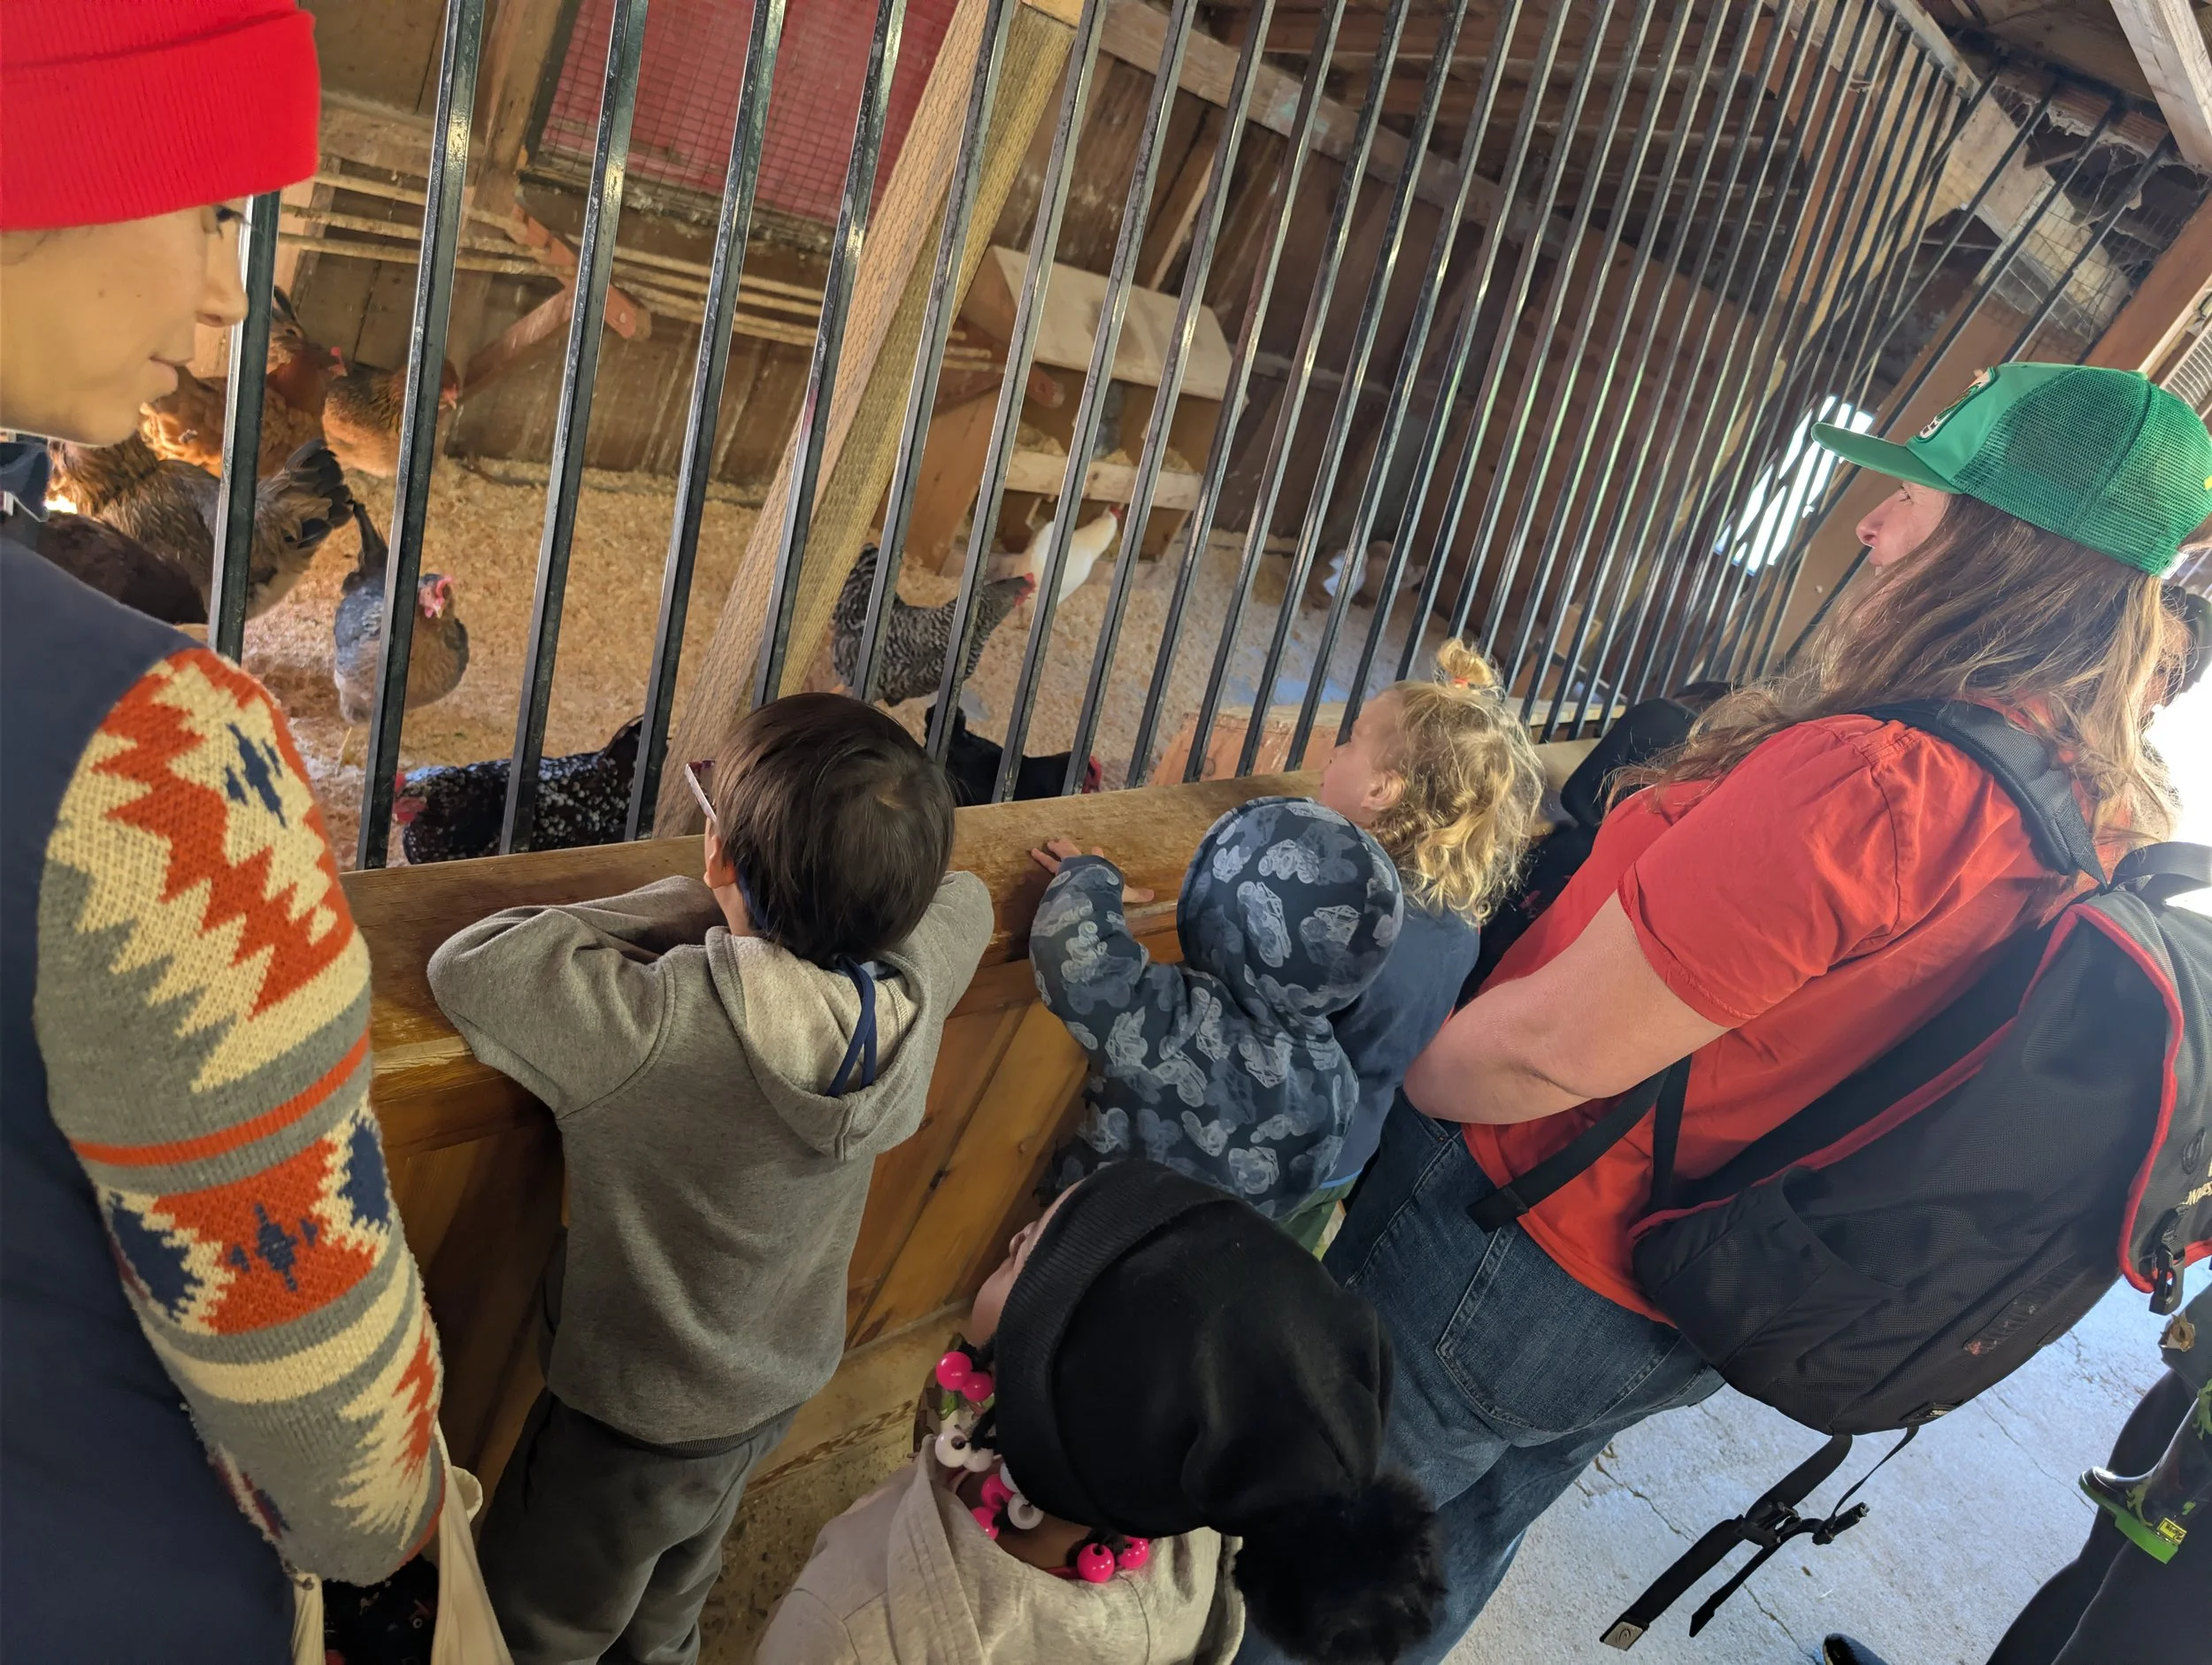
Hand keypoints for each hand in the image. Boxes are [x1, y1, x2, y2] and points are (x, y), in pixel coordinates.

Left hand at [1030, 838, 1154, 903]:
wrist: (1090, 882)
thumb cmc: (1107, 886)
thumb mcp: (1124, 892)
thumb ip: (1136, 894)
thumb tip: (1153, 896)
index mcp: (1098, 865)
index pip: (1098, 858)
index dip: (1097, 854)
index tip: (1097, 848)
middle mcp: (1082, 863)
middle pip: (1074, 853)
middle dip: (1067, 847)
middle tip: (1057, 841)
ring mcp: (1069, 866)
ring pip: (1058, 856)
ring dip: (1051, 851)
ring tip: (1040, 847)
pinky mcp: (1058, 872)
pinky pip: (1048, 864)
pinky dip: (1042, 859)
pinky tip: (1034, 854)